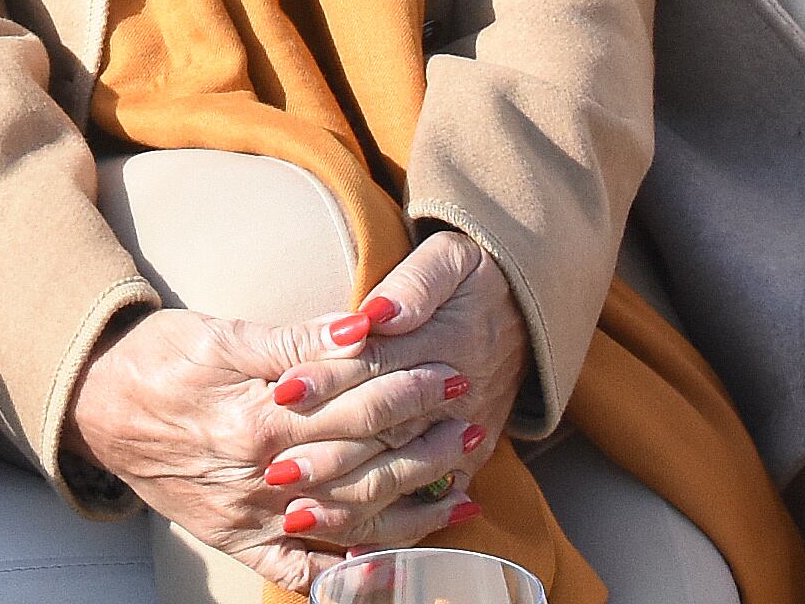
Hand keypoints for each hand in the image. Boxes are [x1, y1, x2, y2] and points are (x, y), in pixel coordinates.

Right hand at [65, 306, 467, 588]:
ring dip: (413, 506)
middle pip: (364, 461)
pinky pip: (304, 573)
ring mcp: (252, 517)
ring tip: (462, 484)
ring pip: (351, 521)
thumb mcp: (222, 333)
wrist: (94, 406)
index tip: (450, 371)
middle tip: (472, 421)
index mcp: (257, 416)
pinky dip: (352, 575)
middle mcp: (261, 476)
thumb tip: (364, 328)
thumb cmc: (158, 358)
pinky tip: (398, 563)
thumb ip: (296, 339)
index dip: (408, 386)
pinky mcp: (240, 542)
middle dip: (425, 441)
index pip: (355, 404)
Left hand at [296, 231, 521, 548]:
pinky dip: (392, 524)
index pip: (376, 364)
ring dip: (351, 496)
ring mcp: (463, 434)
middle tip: (276, 468)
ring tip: (298, 511)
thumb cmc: (473, 279)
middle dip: (328, 451)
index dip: (327, 376)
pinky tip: (352, 544)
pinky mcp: (468, 458)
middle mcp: (455, 397)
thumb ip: (415, 286)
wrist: (529, 309)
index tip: (282, 389)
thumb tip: (378, 315)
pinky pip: (430, 499)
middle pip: (383, 427)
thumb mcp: (450, 260)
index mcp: (446, 341)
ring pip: (403, 473)